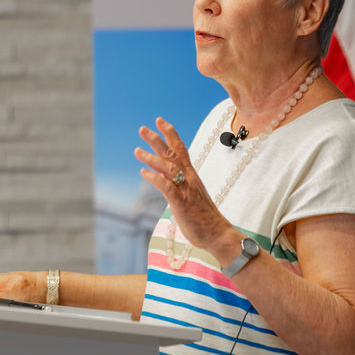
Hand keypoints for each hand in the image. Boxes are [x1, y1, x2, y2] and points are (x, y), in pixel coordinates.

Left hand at [134, 117, 234, 250]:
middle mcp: (189, 178)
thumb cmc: (204, 217)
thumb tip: (166, 181)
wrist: (218, 233)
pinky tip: (144, 173)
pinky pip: (167, 186)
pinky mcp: (181, 202)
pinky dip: (155, 178)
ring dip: (152, 158)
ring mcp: (185, 190)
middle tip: (142, 128)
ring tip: (137, 151)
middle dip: (157, 139)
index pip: (181, 149)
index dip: (170, 134)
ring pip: (168, 167)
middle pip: (172, 153)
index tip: (160, 121)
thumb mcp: (190, 195)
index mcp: (191, 175)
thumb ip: (179, 185)